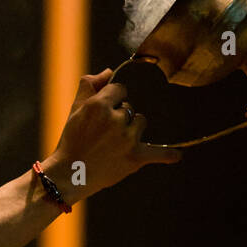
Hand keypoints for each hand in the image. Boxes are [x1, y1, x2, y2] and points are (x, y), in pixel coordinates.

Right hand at [43, 67, 182, 201]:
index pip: (120, 90)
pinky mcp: (134, 157)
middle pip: (129, 108)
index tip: (105, 112)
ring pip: (141, 122)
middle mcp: (115, 119)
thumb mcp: (75, 108)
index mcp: (99, 105)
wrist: (69, 174)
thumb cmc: (71, 140)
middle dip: (120, 118)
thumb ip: (90, 85)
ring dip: (132, 130)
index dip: (113, 99)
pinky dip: (167, 155)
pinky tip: (176, 156)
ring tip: (115, 144)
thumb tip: (109, 71)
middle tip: (104, 135)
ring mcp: (127, 139)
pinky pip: (157, 153)